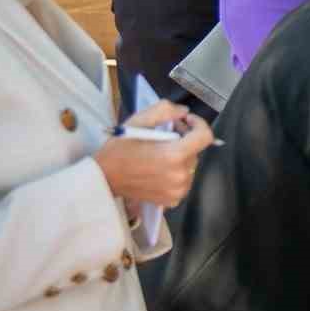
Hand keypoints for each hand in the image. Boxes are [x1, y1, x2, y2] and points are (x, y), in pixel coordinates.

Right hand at [94, 102, 213, 208]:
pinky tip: (159, 168)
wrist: (103, 178)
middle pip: (196, 150)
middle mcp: (180, 175)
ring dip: (181, 156)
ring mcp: (178, 190)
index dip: (198, 124)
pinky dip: (176, 172)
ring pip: (190, 165)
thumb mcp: (137, 122)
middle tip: (165, 134)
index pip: (205, 136)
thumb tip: (184, 111)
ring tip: (159, 153)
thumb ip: (164, 111)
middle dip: (185, 139)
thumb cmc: (118, 150)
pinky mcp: (173, 199)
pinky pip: (184, 180)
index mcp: (174, 155)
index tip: (185, 120)